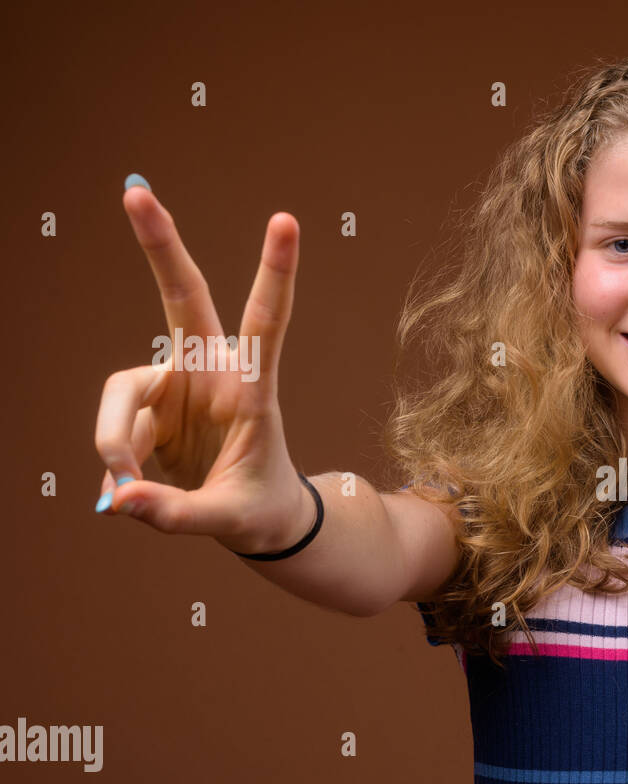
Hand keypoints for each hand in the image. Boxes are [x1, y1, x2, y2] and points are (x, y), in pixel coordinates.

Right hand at [93, 179, 311, 553]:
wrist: (259, 520)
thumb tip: (119, 499)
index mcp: (252, 388)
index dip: (274, 272)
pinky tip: (127, 492)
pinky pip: (114, 427)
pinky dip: (114, 463)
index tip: (285, 220)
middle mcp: (212, 373)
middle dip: (159, 244)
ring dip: (114, 440)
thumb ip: (177, 514)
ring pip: (122, 390)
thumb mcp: (231, 522)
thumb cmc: (260, 510)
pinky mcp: (149, 405)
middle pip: (182, 296)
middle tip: (134, 190)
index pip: (266, 322)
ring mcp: (177, 385)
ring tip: (126, 490)